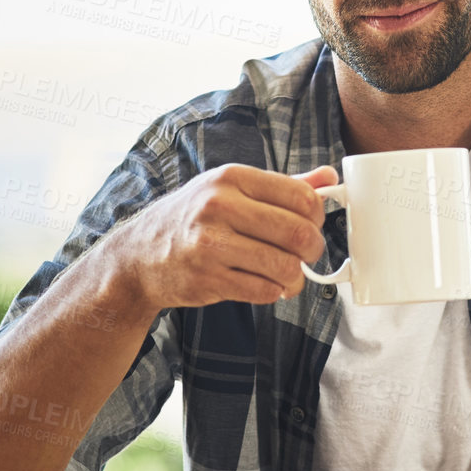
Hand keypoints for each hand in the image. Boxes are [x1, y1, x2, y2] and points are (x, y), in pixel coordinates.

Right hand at [107, 163, 337, 311]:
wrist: (139, 256)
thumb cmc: (193, 220)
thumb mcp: (231, 190)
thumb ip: (282, 185)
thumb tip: (330, 177)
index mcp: (231, 178)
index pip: (300, 196)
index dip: (317, 216)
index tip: (311, 225)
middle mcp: (219, 207)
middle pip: (298, 233)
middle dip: (312, 249)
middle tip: (307, 254)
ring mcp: (211, 245)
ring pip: (285, 267)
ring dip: (294, 277)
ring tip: (287, 275)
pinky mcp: (208, 279)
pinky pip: (264, 291)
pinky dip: (273, 292)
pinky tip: (264, 284)